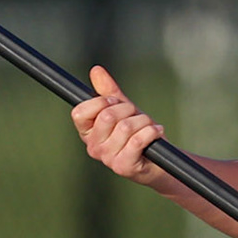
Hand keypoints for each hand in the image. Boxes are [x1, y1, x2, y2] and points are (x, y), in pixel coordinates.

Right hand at [71, 65, 165, 183]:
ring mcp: (108, 159)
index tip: (114, 102)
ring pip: (125, 127)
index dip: (100, 102)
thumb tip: (96, 70)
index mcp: (88, 133)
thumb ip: (108, 91)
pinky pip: (138, 140)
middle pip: (107, 116)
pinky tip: (156, 132)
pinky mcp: (124, 167)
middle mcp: (93, 147)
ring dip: (144, 121)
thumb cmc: (137, 133)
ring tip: (148, 126)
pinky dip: (152, 131)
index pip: (80, 112)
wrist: (158, 160)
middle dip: (128, 109)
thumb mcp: (123, 109)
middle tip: (136, 115)